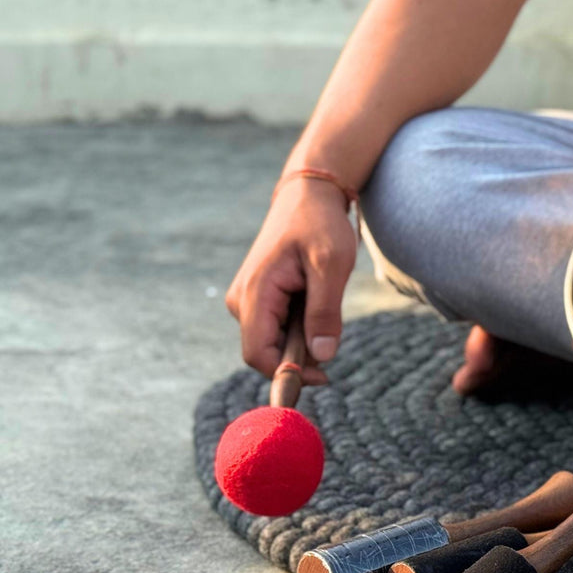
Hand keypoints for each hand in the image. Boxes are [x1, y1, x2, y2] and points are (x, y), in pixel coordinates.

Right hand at [225, 178, 356, 382]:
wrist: (309, 196)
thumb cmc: (320, 225)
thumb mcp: (332, 265)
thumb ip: (325, 312)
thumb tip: (321, 357)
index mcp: (254, 293)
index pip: (258, 355)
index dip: (288, 373)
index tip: (325, 376)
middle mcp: (240, 300)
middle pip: (268, 352)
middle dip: (301, 352)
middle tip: (332, 325)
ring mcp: (246, 300)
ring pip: (276, 341)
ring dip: (304, 335)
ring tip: (322, 297)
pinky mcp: (258, 299)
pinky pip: (279, 327)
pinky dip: (302, 324)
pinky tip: (314, 296)